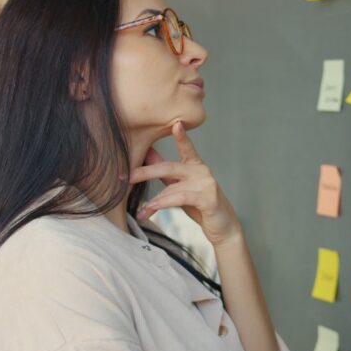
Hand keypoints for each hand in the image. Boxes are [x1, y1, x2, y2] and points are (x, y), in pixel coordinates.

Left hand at [127, 120, 242, 246]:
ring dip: (154, 200)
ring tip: (142, 210)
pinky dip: (163, 204)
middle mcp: (202, 171)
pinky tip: (152, 209)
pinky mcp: (209, 199)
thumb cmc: (200, 206)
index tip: (176, 123)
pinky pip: (180, 199)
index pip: (187, 148)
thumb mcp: (181, 187)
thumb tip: (148, 153)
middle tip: (128, 177)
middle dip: (146, 172)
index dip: (181, 136)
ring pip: (173, 187)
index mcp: (195, 166)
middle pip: (169, 167)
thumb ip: (166, 172)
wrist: (222, 227)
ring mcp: (207, 184)